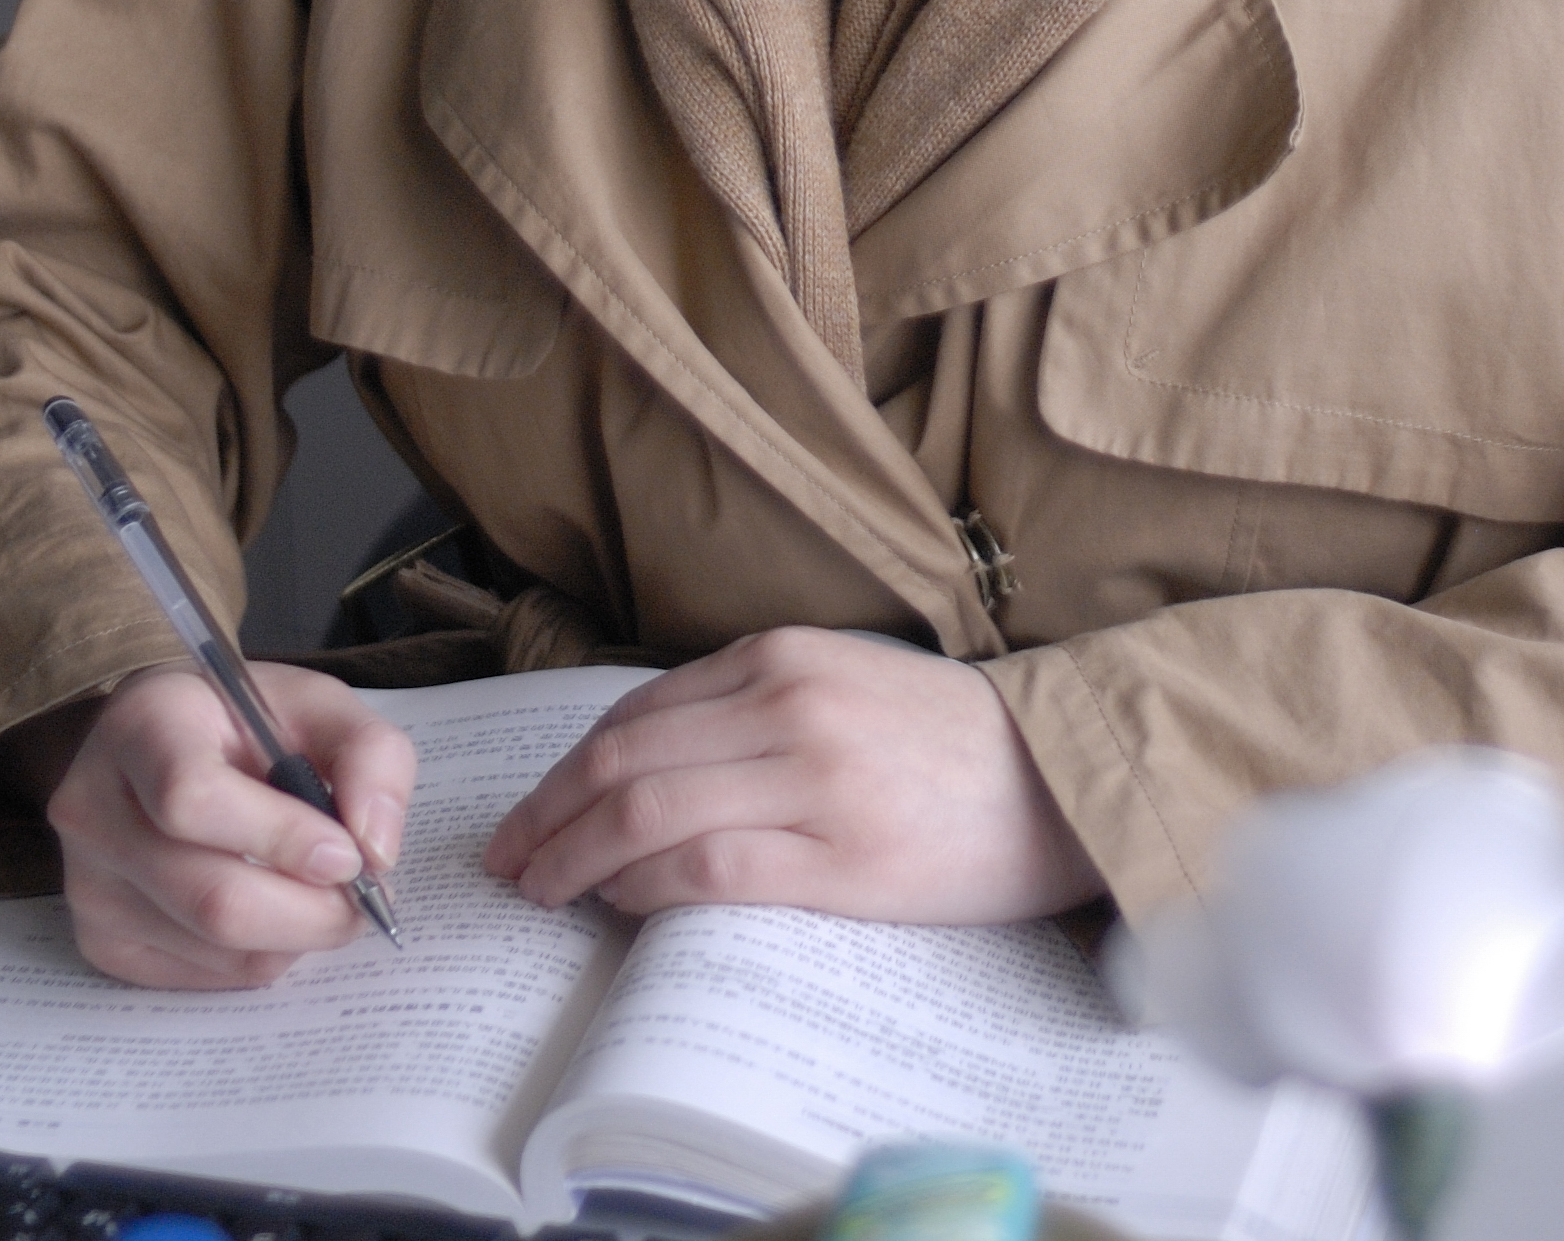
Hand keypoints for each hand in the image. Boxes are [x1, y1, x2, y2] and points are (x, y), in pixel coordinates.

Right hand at [39, 664, 417, 989]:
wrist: (158, 745)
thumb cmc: (245, 722)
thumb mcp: (319, 704)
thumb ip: (370, 756)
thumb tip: (375, 851)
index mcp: (145, 725)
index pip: (193, 798)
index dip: (281, 837)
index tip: (347, 853)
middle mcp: (94, 809)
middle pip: (210, 897)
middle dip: (309, 911)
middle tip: (361, 900)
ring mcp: (88, 884)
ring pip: (212, 947)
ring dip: (292, 936)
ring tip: (319, 895)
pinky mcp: (98, 942)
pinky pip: (199, 977)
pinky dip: (258, 956)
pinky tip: (271, 911)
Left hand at [483, 628, 1100, 923]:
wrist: (1055, 776)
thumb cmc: (945, 739)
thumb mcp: (840, 682)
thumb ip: (749, 709)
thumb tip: (640, 769)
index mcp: (782, 657)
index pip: (636, 713)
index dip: (566, 769)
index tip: (528, 812)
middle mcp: (787, 705)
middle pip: (625, 762)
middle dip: (546, 818)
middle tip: (508, 863)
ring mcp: (812, 780)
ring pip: (650, 814)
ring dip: (577, 859)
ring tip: (545, 894)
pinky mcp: (840, 857)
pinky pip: (710, 868)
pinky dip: (646, 888)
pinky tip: (622, 905)